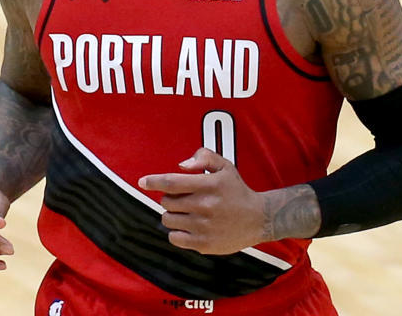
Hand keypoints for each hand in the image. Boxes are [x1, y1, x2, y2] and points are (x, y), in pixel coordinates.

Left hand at [138, 147, 265, 254]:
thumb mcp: (225, 166)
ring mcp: (204, 227)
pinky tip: (188, 226)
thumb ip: (204, 157)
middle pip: (167, 201)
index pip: (172, 182)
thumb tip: (181, 165)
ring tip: (186, 212)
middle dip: (169, 198)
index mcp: (209, 185)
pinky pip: (174, 238)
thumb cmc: (237, 191)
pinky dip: (176, 232)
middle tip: (182, 198)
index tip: (142, 181)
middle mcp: (206, 206)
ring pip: (168, 220)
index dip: (154, 181)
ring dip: (172, 214)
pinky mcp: (204, 244)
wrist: (258, 219)